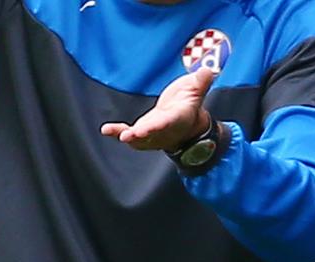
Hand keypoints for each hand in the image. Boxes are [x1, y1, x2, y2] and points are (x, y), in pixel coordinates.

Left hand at [101, 67, 215, 151]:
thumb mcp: (196, 91)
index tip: (144, 129)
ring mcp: (152, 134)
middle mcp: (164, 129)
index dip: (157, 126)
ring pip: (139, 138)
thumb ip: (201, 82)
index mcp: (178, 118)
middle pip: (152, 133)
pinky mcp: (142, 132)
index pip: (168, 122)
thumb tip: (208, 70)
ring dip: (127, 136)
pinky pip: (129, 134)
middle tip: (128, 136)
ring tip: (113, 133)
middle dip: (140, 135)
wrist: (186, 124)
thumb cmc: (189, 105)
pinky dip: (117, 133)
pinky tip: (106, 130)